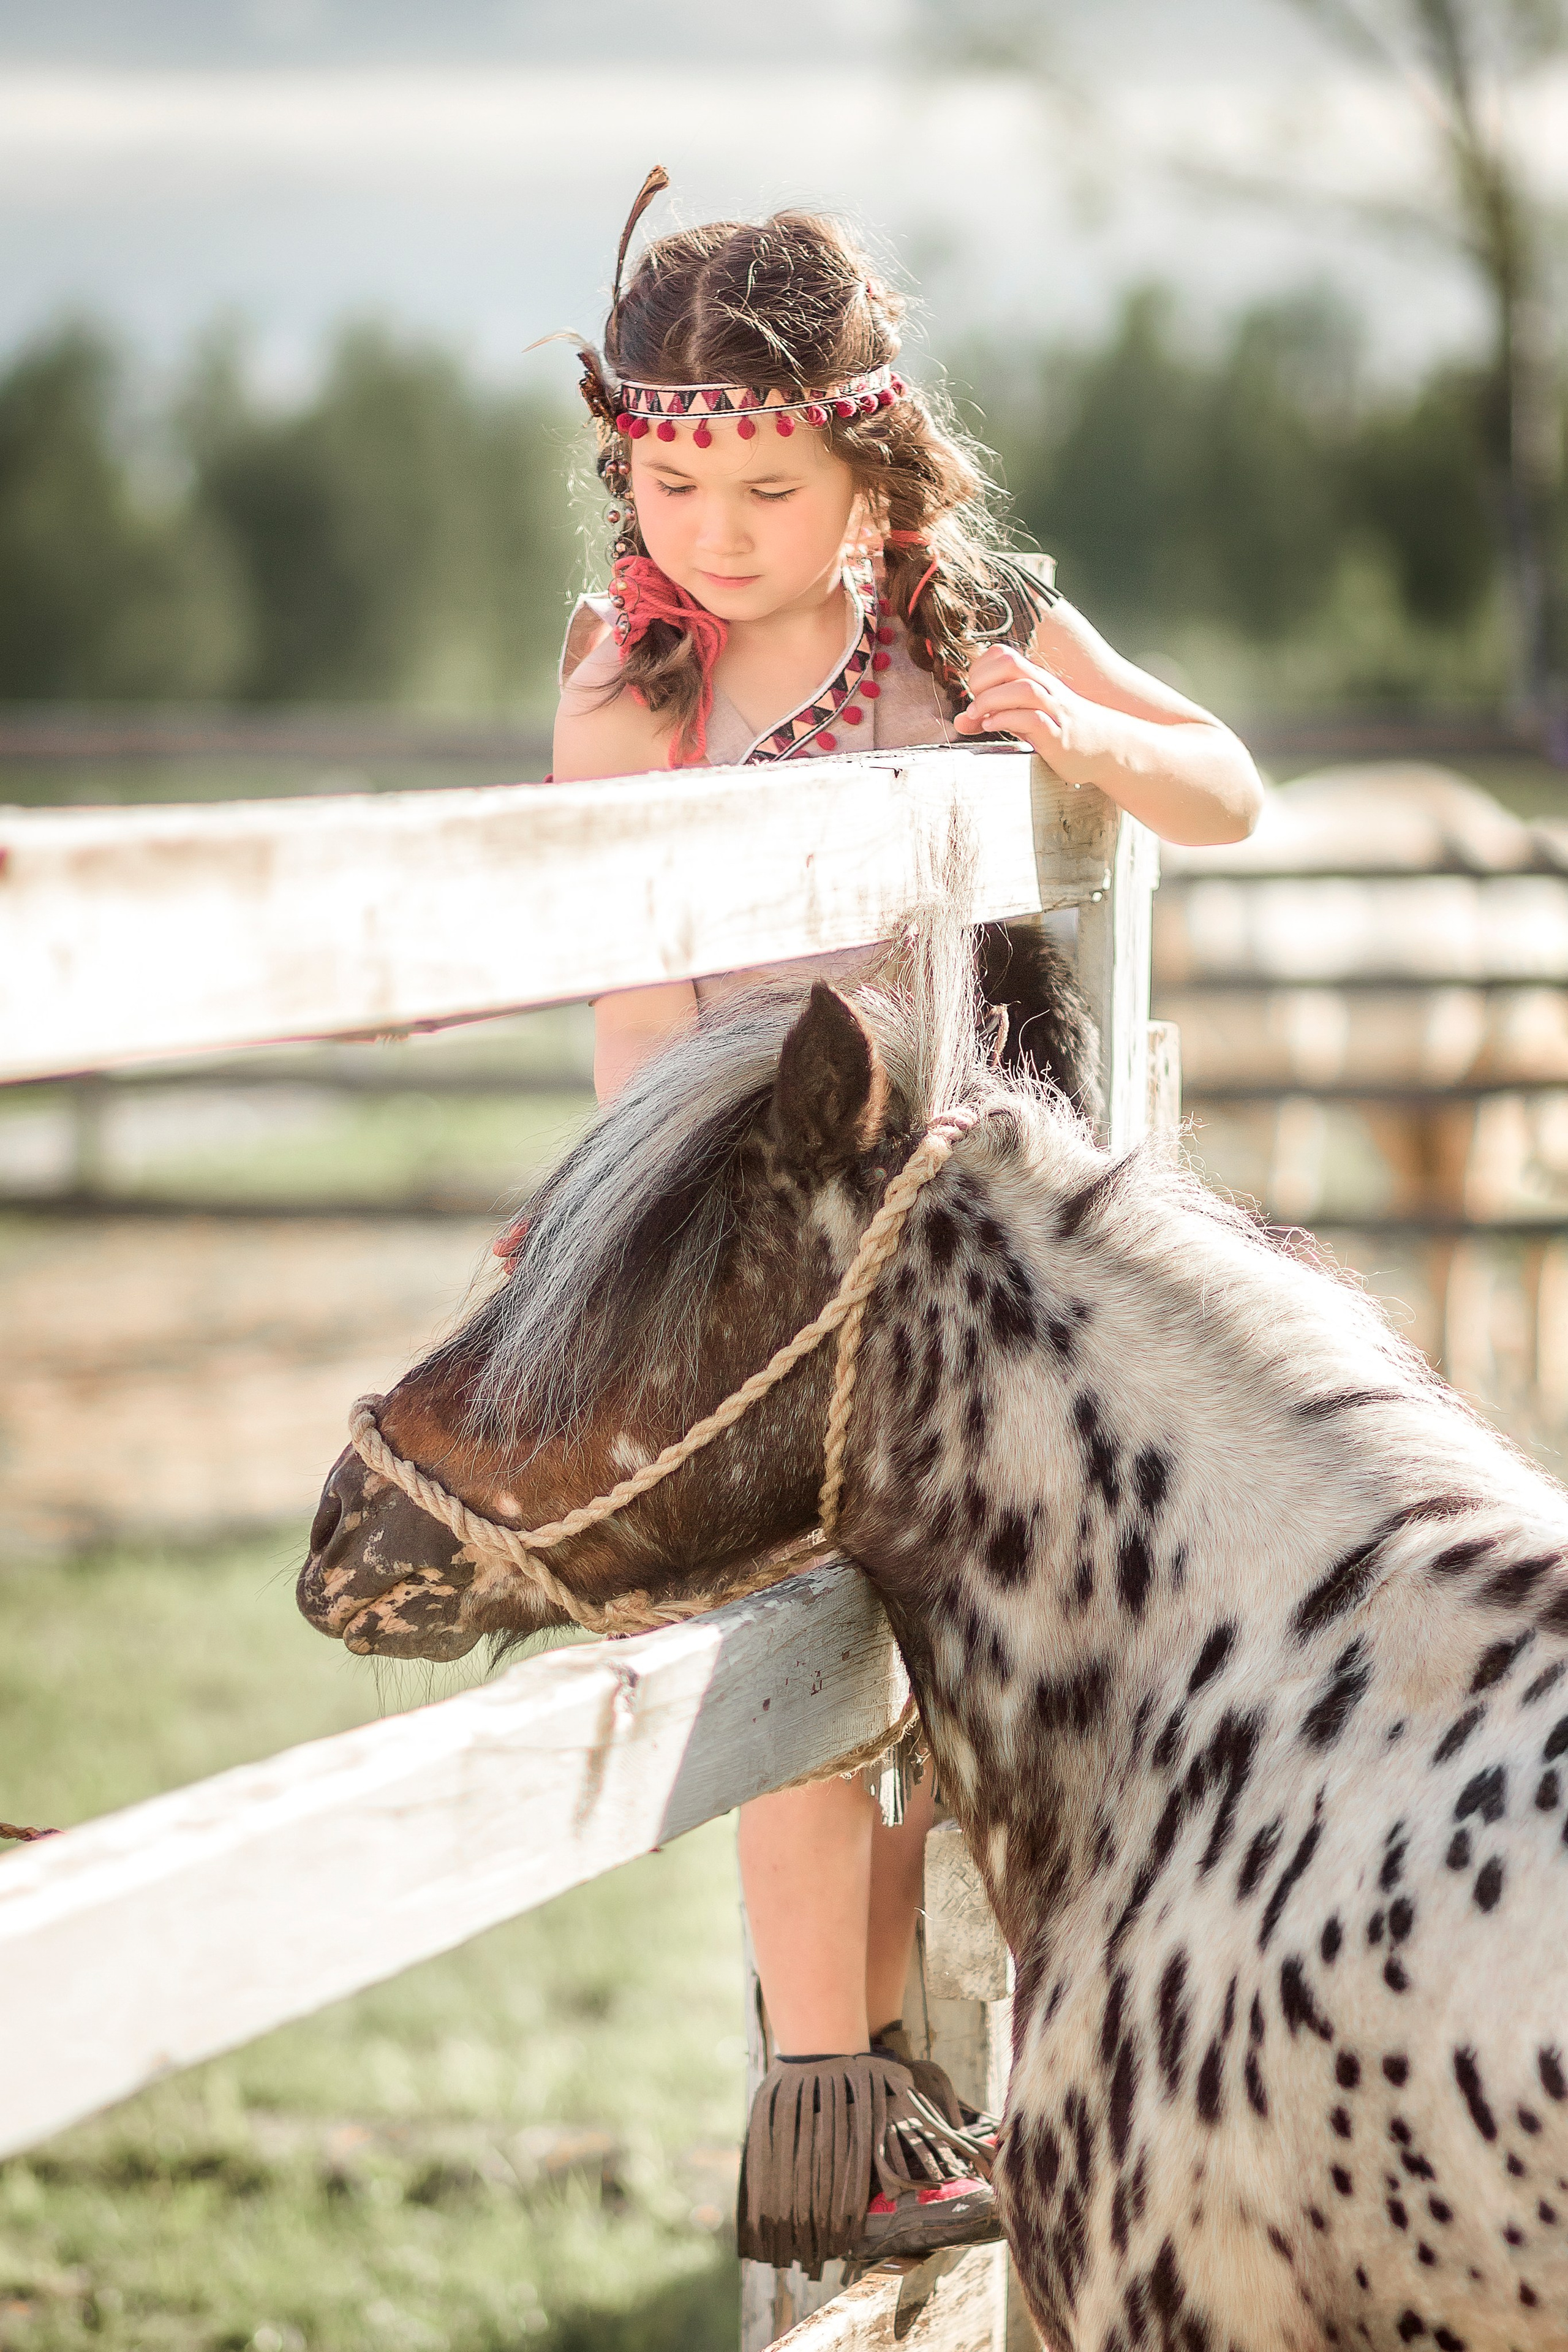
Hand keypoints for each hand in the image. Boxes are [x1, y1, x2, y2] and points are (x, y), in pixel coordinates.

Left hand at [952, 645, 1119, 786]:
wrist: (1107, 747)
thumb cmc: (1061, 730)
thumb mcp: (1025, 718)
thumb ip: (995, 714)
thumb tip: (960, 719)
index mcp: (1035, 679)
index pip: (1002, 654)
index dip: (980, 668)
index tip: (974, 692)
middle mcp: (1045, 689)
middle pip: (1009, 663)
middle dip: (982, 680)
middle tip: (974, 704)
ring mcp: (1054, 710)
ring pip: (1022, 689)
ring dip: (991, 700)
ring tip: (979, 717)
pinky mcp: (1058, 736)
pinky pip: (1032, 719)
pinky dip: (1007, 720)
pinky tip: (993, 727)